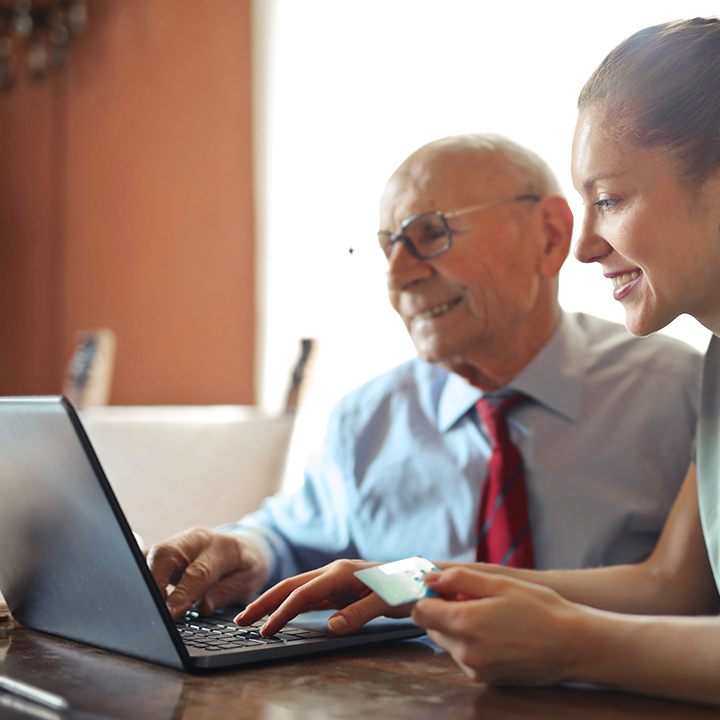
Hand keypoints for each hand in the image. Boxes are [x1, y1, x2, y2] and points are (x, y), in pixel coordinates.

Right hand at [145, 526, 267, 619]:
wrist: (244, 548)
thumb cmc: (246, 567)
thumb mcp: (247, 583)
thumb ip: (225, 593)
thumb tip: (202, 606)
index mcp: (222, 547)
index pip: (198, 571)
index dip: (182, 595)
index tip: (170, 615)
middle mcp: (197, 539)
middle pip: (166, 554)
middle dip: (154, 583)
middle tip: (154, 611)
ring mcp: (179, 541)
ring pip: (152, 554)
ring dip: (145, 580)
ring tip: (148, 605)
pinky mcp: (167, 549)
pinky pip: (148, 558)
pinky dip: (142, 576)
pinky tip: (144, 594)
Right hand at [235, 559, 409, 635]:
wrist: (421, 578)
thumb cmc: (406, 587)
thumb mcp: (386, 602)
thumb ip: (358, 614)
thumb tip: (330, 627)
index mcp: (341, 572)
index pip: (303, 593)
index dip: (282, 612)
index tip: (266, 629)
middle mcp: (333, 572)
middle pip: (291, 586)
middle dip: (265, 602)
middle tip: (240, 620)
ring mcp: (335, 580)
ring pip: (297, 590)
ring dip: (274, 603)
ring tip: (252, 617)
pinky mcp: (339, 588)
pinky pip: (309, 597)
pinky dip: (291, 605)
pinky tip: (281, 614)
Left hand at [412, 568, 584, 685]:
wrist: (573, 646)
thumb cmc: (540, 610)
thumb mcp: (499, 583)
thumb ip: (458, 579)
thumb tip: (429, 578)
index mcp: (464, 624)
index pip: (420, 611)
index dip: (428, 595)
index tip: (443, 588)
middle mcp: (465, 651)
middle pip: (432, 626)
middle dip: (444, 610)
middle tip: (472, 598)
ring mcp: (474, 669)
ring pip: (448, 642)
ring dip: (458, 627)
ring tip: (490, 615)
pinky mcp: (485, 679)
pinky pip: (464, 656)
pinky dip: (471, 643)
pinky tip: (497, 633)